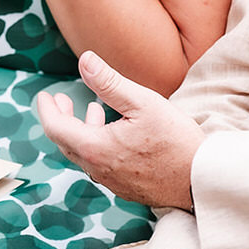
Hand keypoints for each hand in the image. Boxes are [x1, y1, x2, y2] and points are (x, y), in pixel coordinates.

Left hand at [36, 51, 203, 208]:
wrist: (203, 180)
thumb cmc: (176, 140)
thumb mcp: (143, 102)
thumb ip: (109, 82)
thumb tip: (84, 60)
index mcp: (95, 148)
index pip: (55, 128)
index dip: (47, 110)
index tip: (45, 95)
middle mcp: (98, 169)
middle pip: (67, 143)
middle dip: (61, 119)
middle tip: (61, 100)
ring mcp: (112, 182)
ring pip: (85, 155)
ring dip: (82, 131)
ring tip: (91, 110)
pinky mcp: (126, 188)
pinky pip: (102, 165)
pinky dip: (98, 145)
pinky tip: (115, 133)